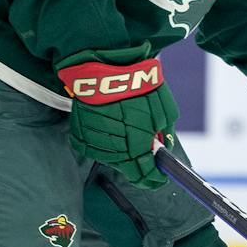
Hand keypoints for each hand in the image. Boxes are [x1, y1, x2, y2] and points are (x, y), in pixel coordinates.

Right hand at [58, 48, 178, 189]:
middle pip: (128, 171)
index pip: (145, 175)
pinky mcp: (80, 134)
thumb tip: (165, 148)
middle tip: (146, 161)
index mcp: (138, 145)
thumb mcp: (164, 109)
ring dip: (122, 157)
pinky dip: (104, 146)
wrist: (105, 67)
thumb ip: (166, 133)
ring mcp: (96, 143)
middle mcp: (115, 148)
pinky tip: (112, 135)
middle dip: (139, 168)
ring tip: (128, 140)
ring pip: (111, 161)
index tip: (159, 178)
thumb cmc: (139, 86)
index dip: (153, 179)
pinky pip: (94, 149)